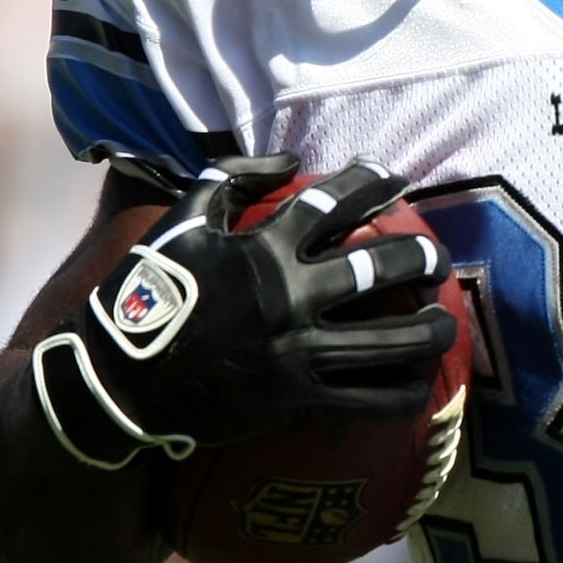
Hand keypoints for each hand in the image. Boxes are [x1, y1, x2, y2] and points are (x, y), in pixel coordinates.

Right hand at [30, 156, 455, 467]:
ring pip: (394, 339)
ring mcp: (299, 353)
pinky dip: (406, 393)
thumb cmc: (144, 299)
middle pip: (382, 267)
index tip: (398, 177)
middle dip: (423, 259)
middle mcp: (290, 297)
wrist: (115, 385)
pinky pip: (372, 400)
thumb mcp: (177, 225)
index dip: (373, 182)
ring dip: (433, 328)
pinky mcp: (299, 402)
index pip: (335, 202)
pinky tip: (420, 384)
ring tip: (447, 322)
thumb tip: (290, 160)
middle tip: (439, 260)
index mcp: (263, 249)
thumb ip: (228, 180)